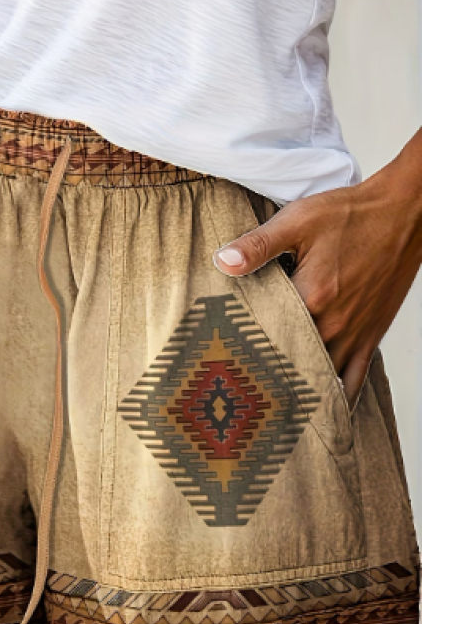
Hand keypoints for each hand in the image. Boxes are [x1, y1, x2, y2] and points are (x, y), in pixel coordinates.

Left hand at [213, 129, 421, 408]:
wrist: (404, 213)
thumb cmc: (351, 215)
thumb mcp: (297, 221)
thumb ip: (257, 245)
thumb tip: (222, 262)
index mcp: (310, 296)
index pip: (266, 335)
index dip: (241, 350)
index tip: (220, 364)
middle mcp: (333, 323)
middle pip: (291, 363)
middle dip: (265, 377)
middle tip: (238, 394)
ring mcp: (354, 334)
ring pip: (321, 378)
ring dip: (297, 391)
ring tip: (270, 407)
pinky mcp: (370, 335)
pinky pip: (356, 378)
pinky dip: (340, 396)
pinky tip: (323, 410)